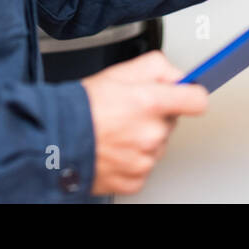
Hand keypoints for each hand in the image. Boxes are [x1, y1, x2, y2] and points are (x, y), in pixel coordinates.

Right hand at [79, 50, 207, 195]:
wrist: (52, 142)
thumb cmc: (79, 108)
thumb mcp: (117, 72)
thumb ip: (155, 67)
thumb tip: (177, 75)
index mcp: (149, 103)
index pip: (196, 100)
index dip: (191, 95)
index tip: (188, 96)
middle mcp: (151, 134)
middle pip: (172, 122)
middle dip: (156, 115)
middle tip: (129, 111)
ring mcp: (144, 160)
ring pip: (157, 145)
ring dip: (143, 139)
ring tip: (116, 131)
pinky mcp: (135, 181)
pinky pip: (144, 167)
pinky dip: (131, 160)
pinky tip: (114, 149)